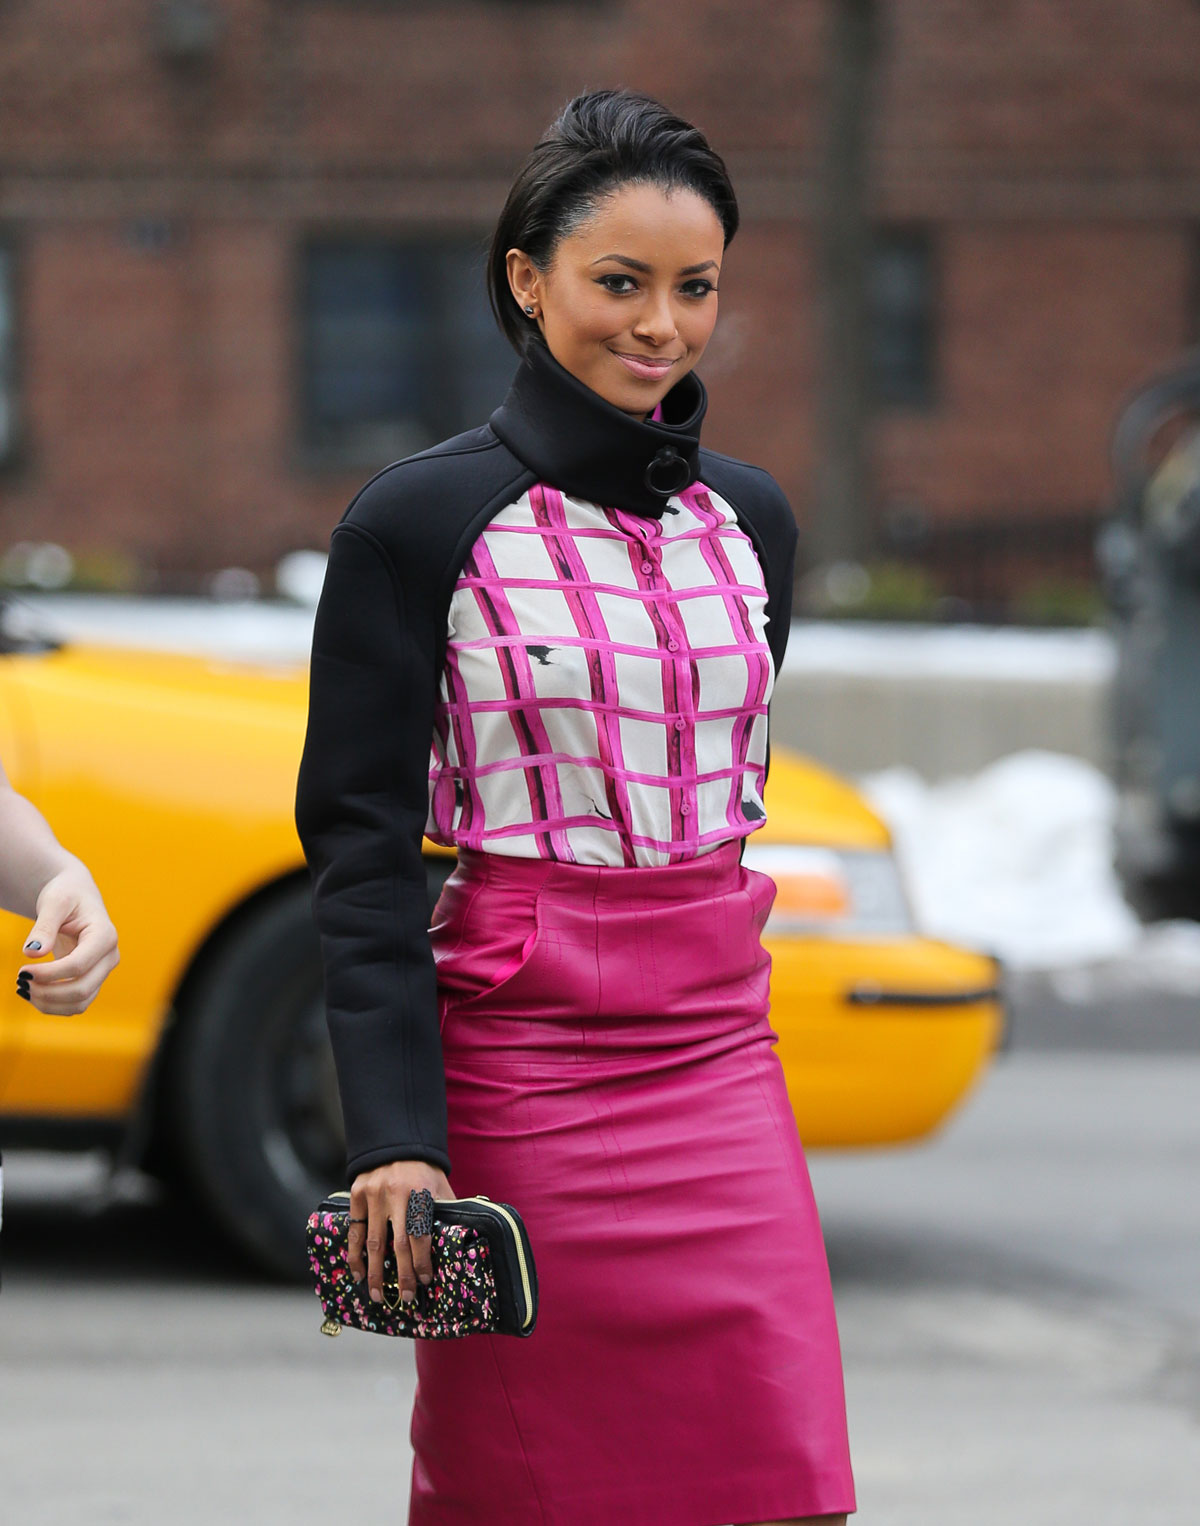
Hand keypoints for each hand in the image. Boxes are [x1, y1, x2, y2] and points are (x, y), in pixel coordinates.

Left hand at [16, 863, 119, 1014]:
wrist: (75, 896)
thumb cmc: (67, 894)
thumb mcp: (54, 903)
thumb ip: (44, 927)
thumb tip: (32, 954)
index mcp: (105, 935)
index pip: (78, 965)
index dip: (49, 974)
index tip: (22, 972)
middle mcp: (109, 957)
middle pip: (82, 989)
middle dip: (48, 993)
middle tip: (20, 983)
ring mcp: (102, 971)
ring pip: (80, 1003)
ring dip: (49, 1004)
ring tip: (24, 990)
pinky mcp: (92, 980)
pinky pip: (76, 1004)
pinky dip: (53, 1005)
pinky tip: (33, 993)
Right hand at [348, 1161, 451, 1306]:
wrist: (396, 1142)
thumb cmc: (424, 1170)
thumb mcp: (441, 1186)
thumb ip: (448, 1211)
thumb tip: (464, 1238)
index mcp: (419, 1192)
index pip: (421, 1234)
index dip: (422, 1261)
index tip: (425, 1280)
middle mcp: (395, 1194)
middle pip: (398, 1244)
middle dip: (402, 1275)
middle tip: (406, 1298)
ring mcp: (373, 1195)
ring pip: (373, 1242)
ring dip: (374, 1272)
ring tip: (378, 1295)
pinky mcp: (356, 1194)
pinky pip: (355, 1231)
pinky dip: (355, 1254)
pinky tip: (358, 1272)